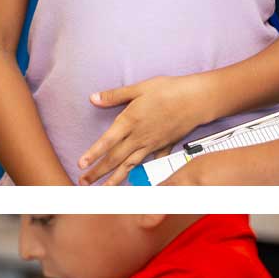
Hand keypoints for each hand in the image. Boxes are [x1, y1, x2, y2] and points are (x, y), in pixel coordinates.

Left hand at [79, 75, 205, 184]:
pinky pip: (151, 164)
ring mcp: (151, 145)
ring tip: (104, 189)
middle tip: (83, 182)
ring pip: (130, 165)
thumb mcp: (139, 87)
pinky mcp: (163, 147)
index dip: (93, 154)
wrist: (197, 100)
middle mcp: (139, 137)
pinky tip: (137, 182)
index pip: (107, 142)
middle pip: (115, 158)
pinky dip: (144, 174)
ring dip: (115, 179)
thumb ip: (115, 95)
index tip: (81, 165)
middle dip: (98, 172)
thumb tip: (94, 98)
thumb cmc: (169, 90)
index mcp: (129, 121)